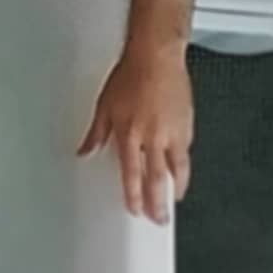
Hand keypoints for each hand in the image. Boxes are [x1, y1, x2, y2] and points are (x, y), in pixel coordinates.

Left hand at [78, 46, 192, 224]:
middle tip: (159, 218)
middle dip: (157, 202)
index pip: (132, 174)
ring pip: (178, 167)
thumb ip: (95, 133)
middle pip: (156, 178)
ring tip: (174, 200)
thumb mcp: (104, 105)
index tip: (136, 209)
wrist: (156, 54)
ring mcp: (174, 130)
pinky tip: (182, 170)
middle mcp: (153, 135)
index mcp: (130, 133)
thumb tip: (84, 151)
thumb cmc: (131, 75)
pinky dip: (184, 163)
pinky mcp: (188, 122)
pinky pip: (186, 149)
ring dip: (176, 187)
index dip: (134, 196)